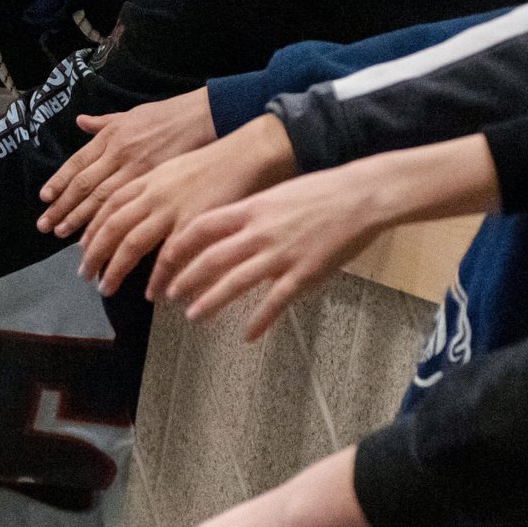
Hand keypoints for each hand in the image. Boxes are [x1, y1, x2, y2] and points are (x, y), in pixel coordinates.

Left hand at [34, 88, 214, 236]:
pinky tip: (111, 250)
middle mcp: (122, 154)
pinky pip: (134, 213)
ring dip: (85, 226)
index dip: (59, 183)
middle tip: (46, 229)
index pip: (77, 164)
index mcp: (112, 137)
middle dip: (64, 210)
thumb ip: (105, 122)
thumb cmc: (171, 116)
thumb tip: (80, 121)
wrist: (210, 116)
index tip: (44, 201)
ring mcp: (142, 172)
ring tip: (68, 242)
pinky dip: (119, 232)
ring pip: (105, 203)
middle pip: (86, 187)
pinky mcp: (161, 185)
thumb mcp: (133, 114)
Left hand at [77, 114, 297, 296]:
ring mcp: (173, 208)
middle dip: (93, 254)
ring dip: (115, 270)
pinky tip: (152, 293)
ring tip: (107, 289)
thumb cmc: (215, 161)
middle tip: (85, 275)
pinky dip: (158, 278)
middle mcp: (153, 193)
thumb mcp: (172, 167)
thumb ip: (150, 186)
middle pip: (112, 227)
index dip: (91, 230)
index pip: (107, 207)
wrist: (251, 151)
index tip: (82, 249)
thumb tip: (131, 208)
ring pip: (131, 244)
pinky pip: (169, 256)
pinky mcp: (195, 223)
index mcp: (146, 179)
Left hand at [159, 136, 499, 338]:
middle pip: (210, 259)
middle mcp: (259, 232)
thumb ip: (249, 213)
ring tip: (194, 316)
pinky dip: (259, 321)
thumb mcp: (276, 194)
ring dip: (211, 301)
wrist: (364, 193)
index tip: (163, 262)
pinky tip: (248, 335)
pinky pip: (275, 302)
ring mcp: (281, 254)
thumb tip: (223, 228)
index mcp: (250, 209)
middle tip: (169, 295)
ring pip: (235, 282)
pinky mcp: (304, 273)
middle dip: (185, 279)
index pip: (200, 228)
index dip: (178, 247)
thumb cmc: (321, 191)